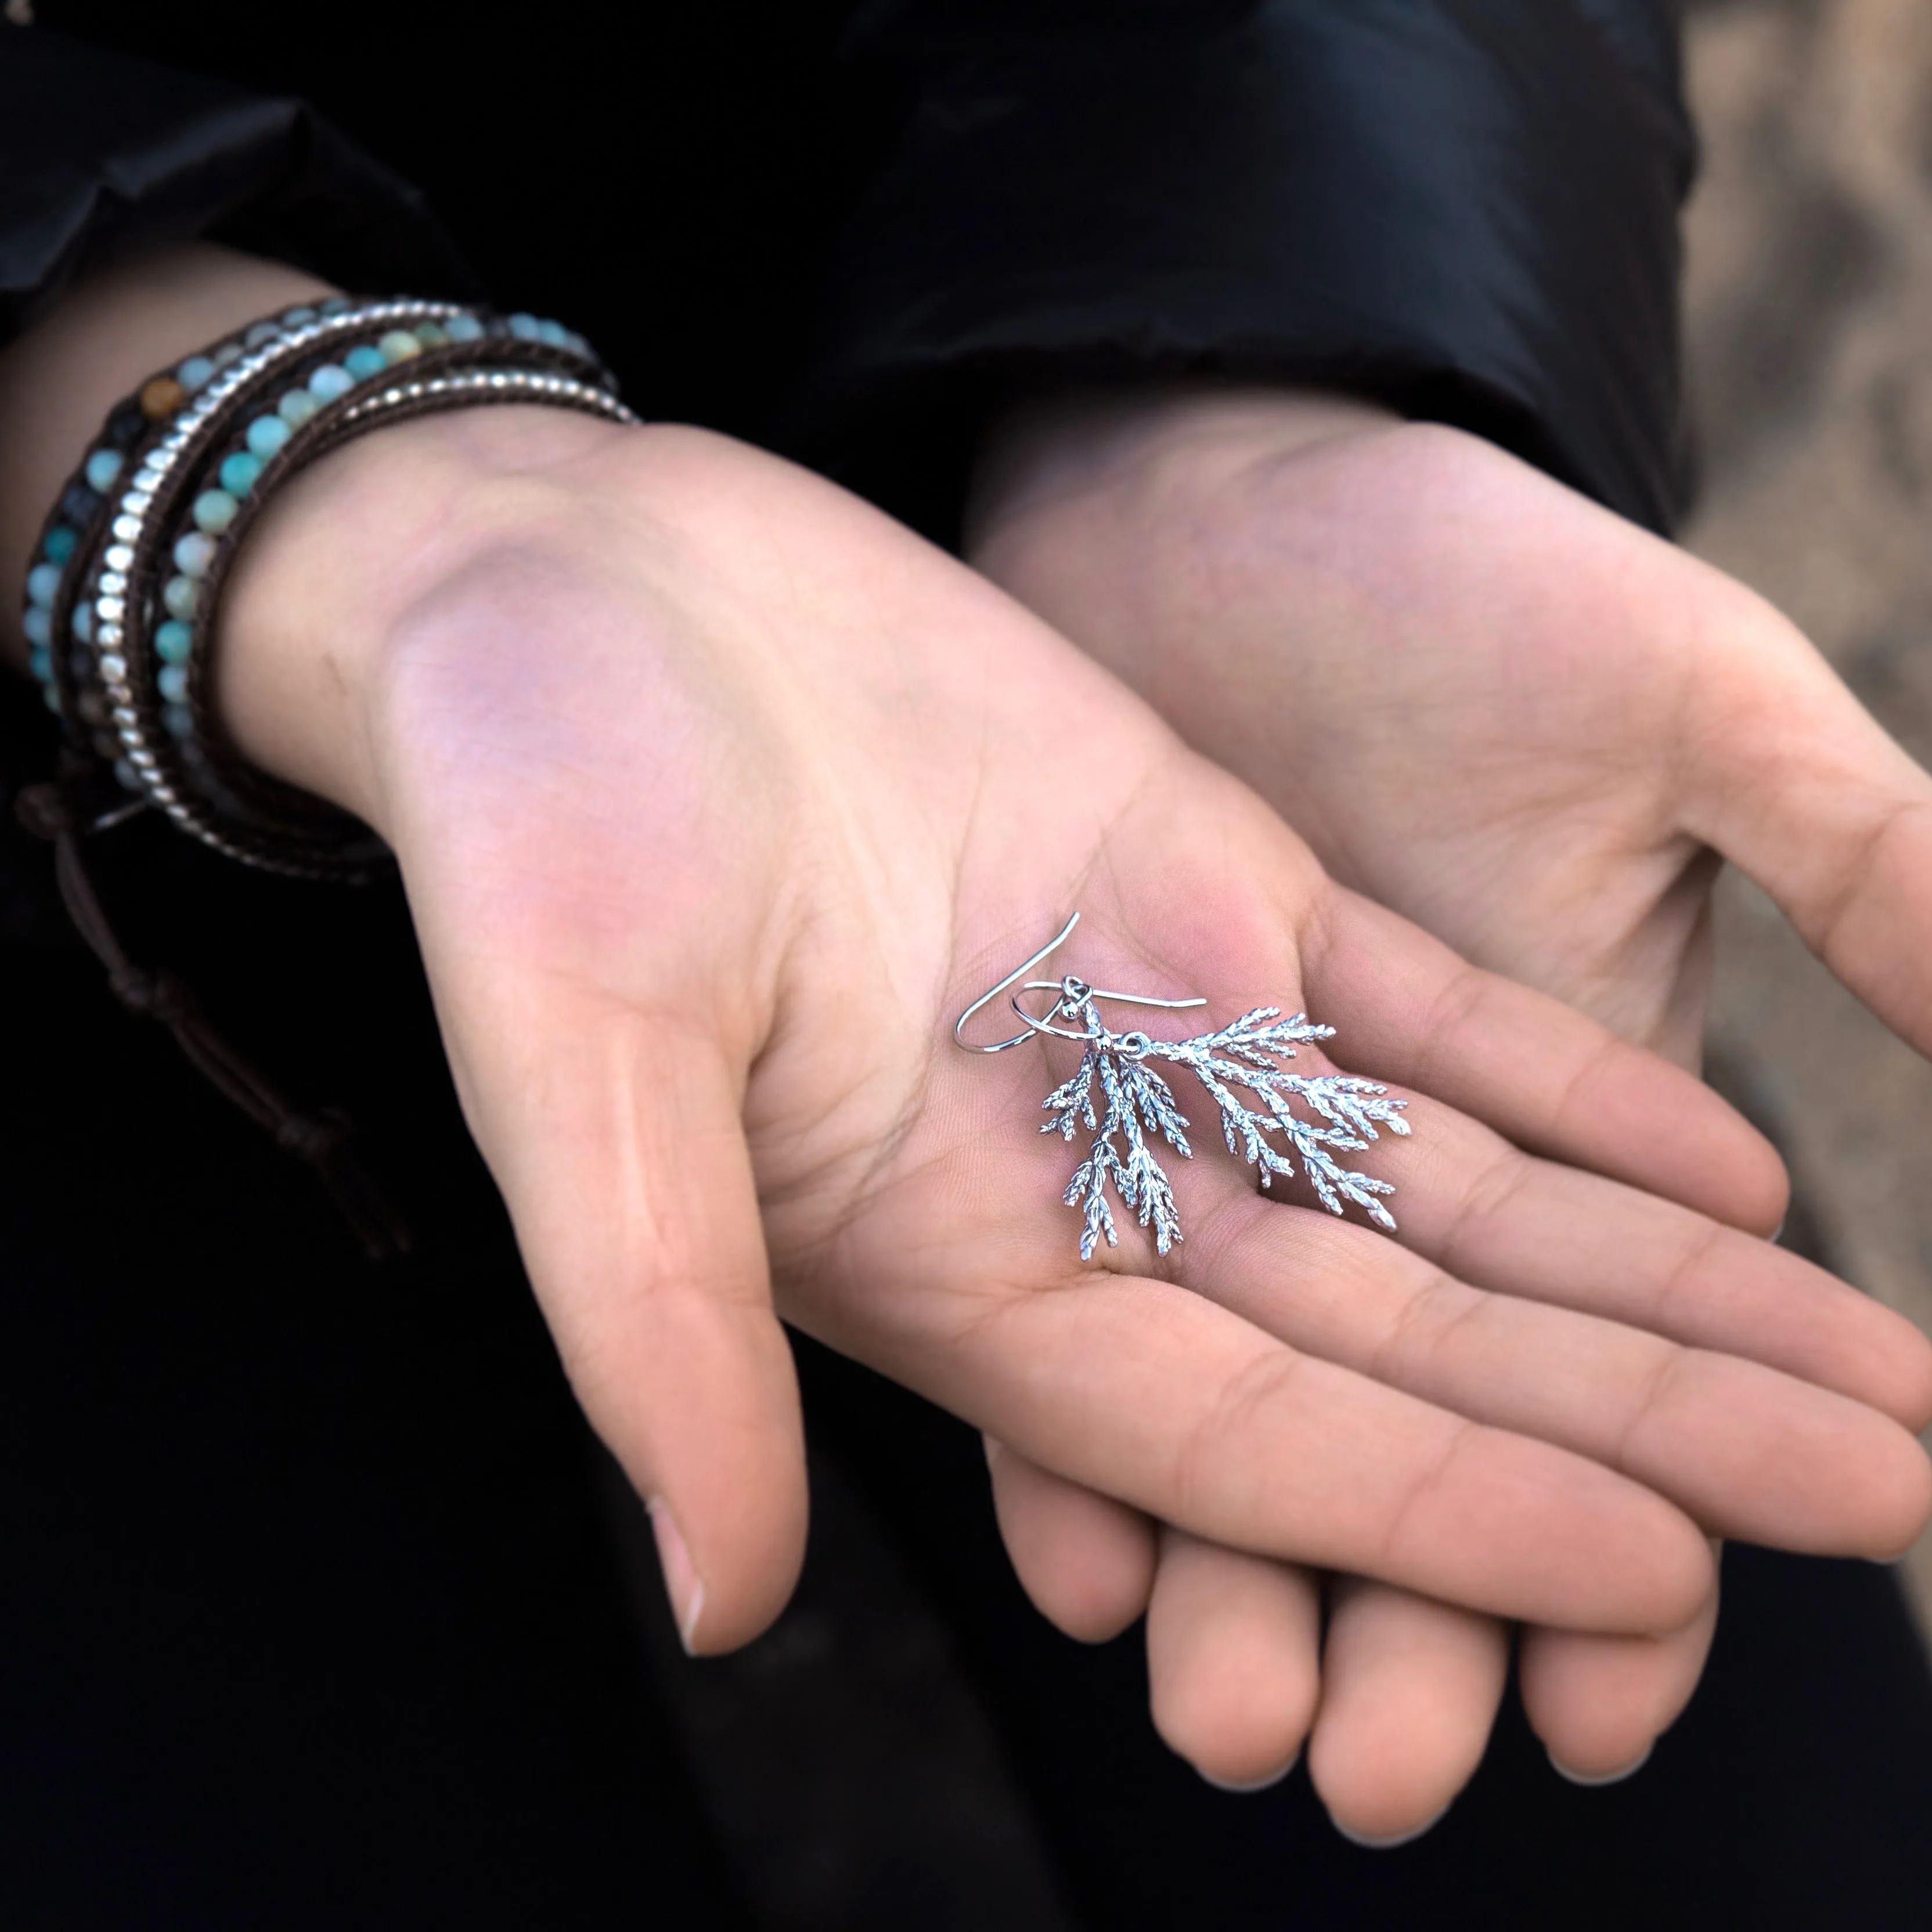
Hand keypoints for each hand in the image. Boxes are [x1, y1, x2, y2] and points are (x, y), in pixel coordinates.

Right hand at [221, 408, 1926, 1651]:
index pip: (1244, 1433)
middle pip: (1405, 1338)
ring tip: (1866, 1356)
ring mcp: (1154, 1033)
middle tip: (1881, 1493)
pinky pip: (1424, 1016)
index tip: (1672, 1569)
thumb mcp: (575, 1058)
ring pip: (1454, 1194)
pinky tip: (1733, 1151)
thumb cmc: (529, 817)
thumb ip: (654, 1322)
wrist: (565, 593)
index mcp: (946, 1261)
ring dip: (1657, 1278)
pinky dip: (1576, 1086)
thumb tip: (719, 1594)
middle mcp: (1078, 1178)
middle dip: (1639, 1423)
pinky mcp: (1197, 887)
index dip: (1454, 1507)